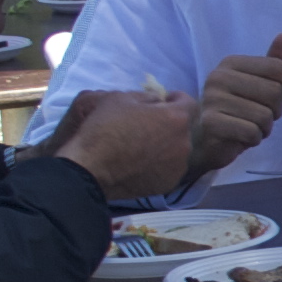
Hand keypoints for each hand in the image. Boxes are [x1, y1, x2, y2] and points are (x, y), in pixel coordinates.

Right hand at [39, 85, 196, 201]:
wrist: (91, 169)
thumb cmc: (104, 128)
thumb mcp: (120, 98)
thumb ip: (146, 97)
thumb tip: (158, 101)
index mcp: (176, 118)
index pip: (189, 103)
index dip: (176, 99)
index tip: (163, 101)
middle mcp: (184, 143)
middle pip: (182, 127)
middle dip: (169, 123)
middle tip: (147, 124)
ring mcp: (178, 166)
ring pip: (177, 149)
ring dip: (166, 144)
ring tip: (142, 146)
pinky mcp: (169, 184)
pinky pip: (169, 167)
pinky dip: (160, 163)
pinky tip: (141, 163)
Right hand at [188, 33, 281, 179]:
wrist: (206, 141)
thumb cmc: (238, 110)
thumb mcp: (259, 84)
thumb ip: (274, 63)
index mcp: (231, 63)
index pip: (277, 67)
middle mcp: (218, 77)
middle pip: (274, 92)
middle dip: (276, 111)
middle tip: (261, 116)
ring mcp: (212, 99)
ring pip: (265, 116)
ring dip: (265, 128)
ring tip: (249, 126)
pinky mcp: (211, 123)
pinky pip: (252, 132)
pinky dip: (254, 139)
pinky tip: (241, 137)